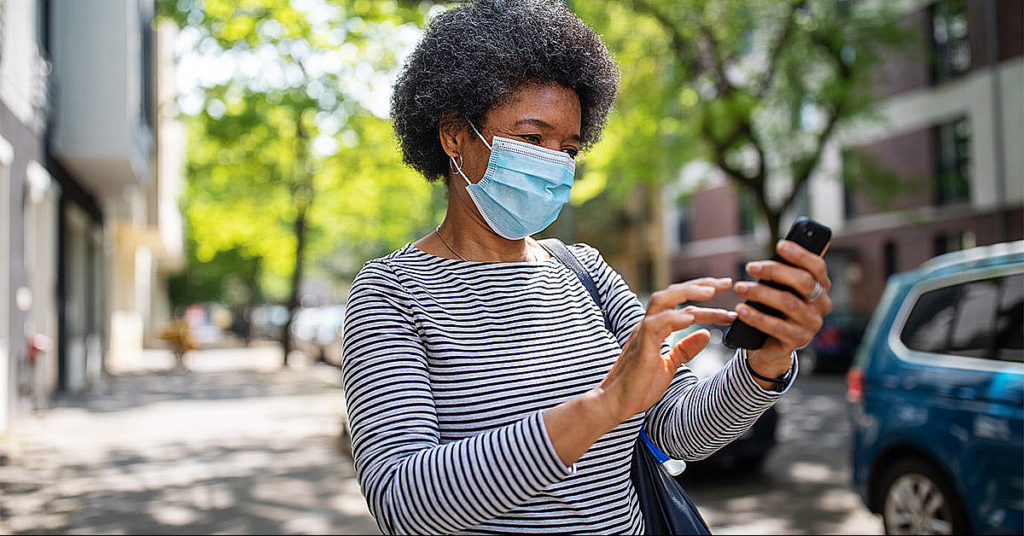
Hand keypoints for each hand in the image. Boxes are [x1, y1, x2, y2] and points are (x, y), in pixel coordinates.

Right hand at [595, 277, 736, 423]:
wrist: (617, 403)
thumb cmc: (639, 386)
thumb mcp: (670, 365)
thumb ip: (685, 349)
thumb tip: (706, 334)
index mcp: (656, 328)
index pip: (684, 307)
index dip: (707, 302)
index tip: (728, 300)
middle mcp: (648, 324)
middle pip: (673, 294)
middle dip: (700, 285)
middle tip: (726, 283)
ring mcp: (642, 332)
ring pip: (662, 300)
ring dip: (687, 292)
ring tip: (711, 292)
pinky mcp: (640, 345)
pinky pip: (655, 324)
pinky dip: (673, 317)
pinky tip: (691, 317)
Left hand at [733, 239, 832, 378]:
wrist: (769, 344)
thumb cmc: (775, 310)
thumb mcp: (781, 289)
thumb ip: (784, 274)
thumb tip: (781, 247)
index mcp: (821, 287)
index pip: (817, 267)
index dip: (800, 254)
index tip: (779, 245)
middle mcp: (821, 304)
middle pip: (803, 282)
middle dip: (775, 271)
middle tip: (750, 267)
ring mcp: (812, 323)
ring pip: (788, 303)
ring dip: (760, 293)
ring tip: (740, 288)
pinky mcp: (799, 339)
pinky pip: (777, 326)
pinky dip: (756, 317)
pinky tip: (741, 310)